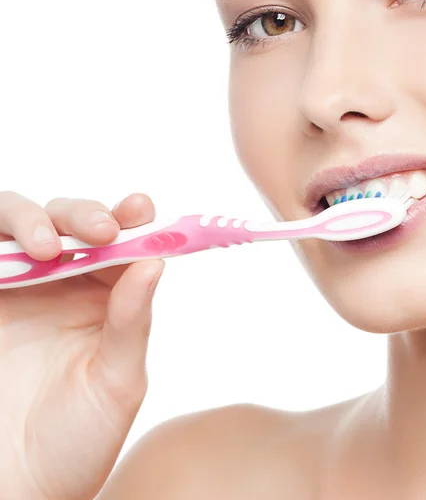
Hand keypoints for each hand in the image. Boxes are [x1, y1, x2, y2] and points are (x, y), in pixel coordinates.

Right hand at [0, 192, 164, 499]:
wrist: (19, 485)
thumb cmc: (77, 438)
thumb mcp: (118, 381)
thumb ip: (132, 321)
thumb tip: (155, 262)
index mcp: (104, 298)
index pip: (119, 242)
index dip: (130, 218)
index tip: (140, 209)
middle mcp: (61, 285)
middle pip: (70, 222)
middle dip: (83, 216)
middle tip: (99, 231)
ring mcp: (16, 289)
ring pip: (19, 225)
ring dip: (33, 220)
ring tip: (44, 246)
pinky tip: (6, 254)